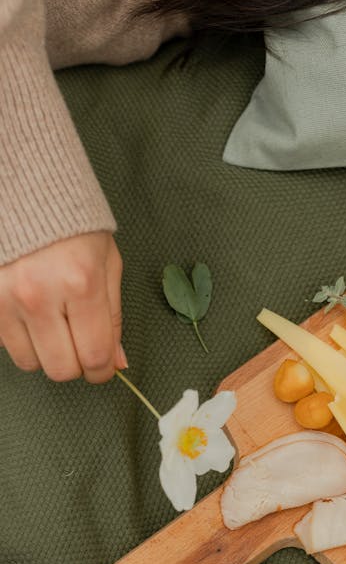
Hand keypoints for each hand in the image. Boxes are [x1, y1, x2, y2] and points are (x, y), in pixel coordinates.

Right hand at [0, 231, 126, 382]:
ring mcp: (5, 297)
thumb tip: (116, 362)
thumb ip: (112, 317)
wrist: (26, 192)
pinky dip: (20, 336)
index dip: (102, 371)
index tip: (103, 367)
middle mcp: (39, 294)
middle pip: (61, 369)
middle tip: (78, 343)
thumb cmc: (74, 226)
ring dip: (45, 351)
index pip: (94, 356)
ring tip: (52, 320)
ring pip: (29, 362)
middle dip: (75, 364)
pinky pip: (4, 343)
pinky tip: (30, 312)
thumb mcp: (107, 265)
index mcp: (81, 283)